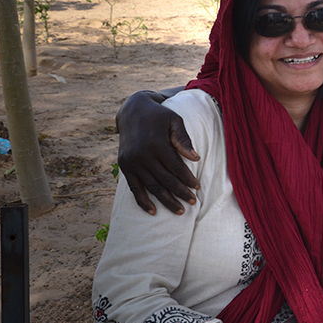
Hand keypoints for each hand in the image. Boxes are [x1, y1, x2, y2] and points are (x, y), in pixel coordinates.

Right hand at [116, 90, 199, 214]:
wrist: (132, 111)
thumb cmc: (159, 115)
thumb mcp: (174, 120)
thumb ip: (183, 138)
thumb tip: (195, 158)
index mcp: (156, 143)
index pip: (175, 167)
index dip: (187, 179)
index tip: (197, 188)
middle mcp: (142, 154)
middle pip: (165, 180)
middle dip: (180, 193)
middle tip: (193, 202)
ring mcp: (132, 162)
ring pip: (151, 187)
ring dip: (166, 200)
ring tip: (179, 210)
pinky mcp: (124, 166)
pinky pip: (134, 188)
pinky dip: (143, 201)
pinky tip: (153, 211)